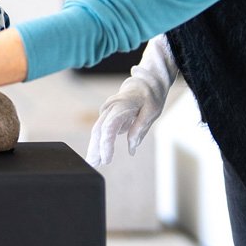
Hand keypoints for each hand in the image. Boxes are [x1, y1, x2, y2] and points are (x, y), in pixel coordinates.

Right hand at [85, 35, 178, 166]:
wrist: (144, 82)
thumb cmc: (150, 96)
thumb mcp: (152, 111)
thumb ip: (140, 128)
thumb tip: (132, 148)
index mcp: (122, 106)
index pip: (109, 127)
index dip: (106, 144)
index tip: (107, 159)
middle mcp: (111, 108)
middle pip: (99, 130)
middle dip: (95, 148)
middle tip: (93, 164)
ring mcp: (108, 112)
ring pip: (98, 130)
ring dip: (94, 147)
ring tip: (93, 162)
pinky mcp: (109, 116)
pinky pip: (102, 130)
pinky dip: (99, 142)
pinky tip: (99, 155)